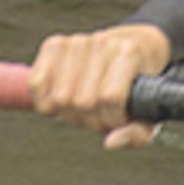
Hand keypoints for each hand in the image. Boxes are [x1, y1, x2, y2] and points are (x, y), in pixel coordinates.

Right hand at [27, 22, 172, 149]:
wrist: (129, 50)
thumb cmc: (136, 87)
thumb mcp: (148, 112)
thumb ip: (136, 134)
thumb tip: (110, 143)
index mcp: (129, 53)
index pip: (109, 99)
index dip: (111, 119)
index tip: (118, 120)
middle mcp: (102, 42)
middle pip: (82, 101)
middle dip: (90, 120)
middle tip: (99, 116)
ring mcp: (77, 41)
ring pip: (59, 97)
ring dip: (69, 114)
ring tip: (84, 109)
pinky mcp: (54, 44)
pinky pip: (36, 84)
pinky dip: (44, 101)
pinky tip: (60, 101)